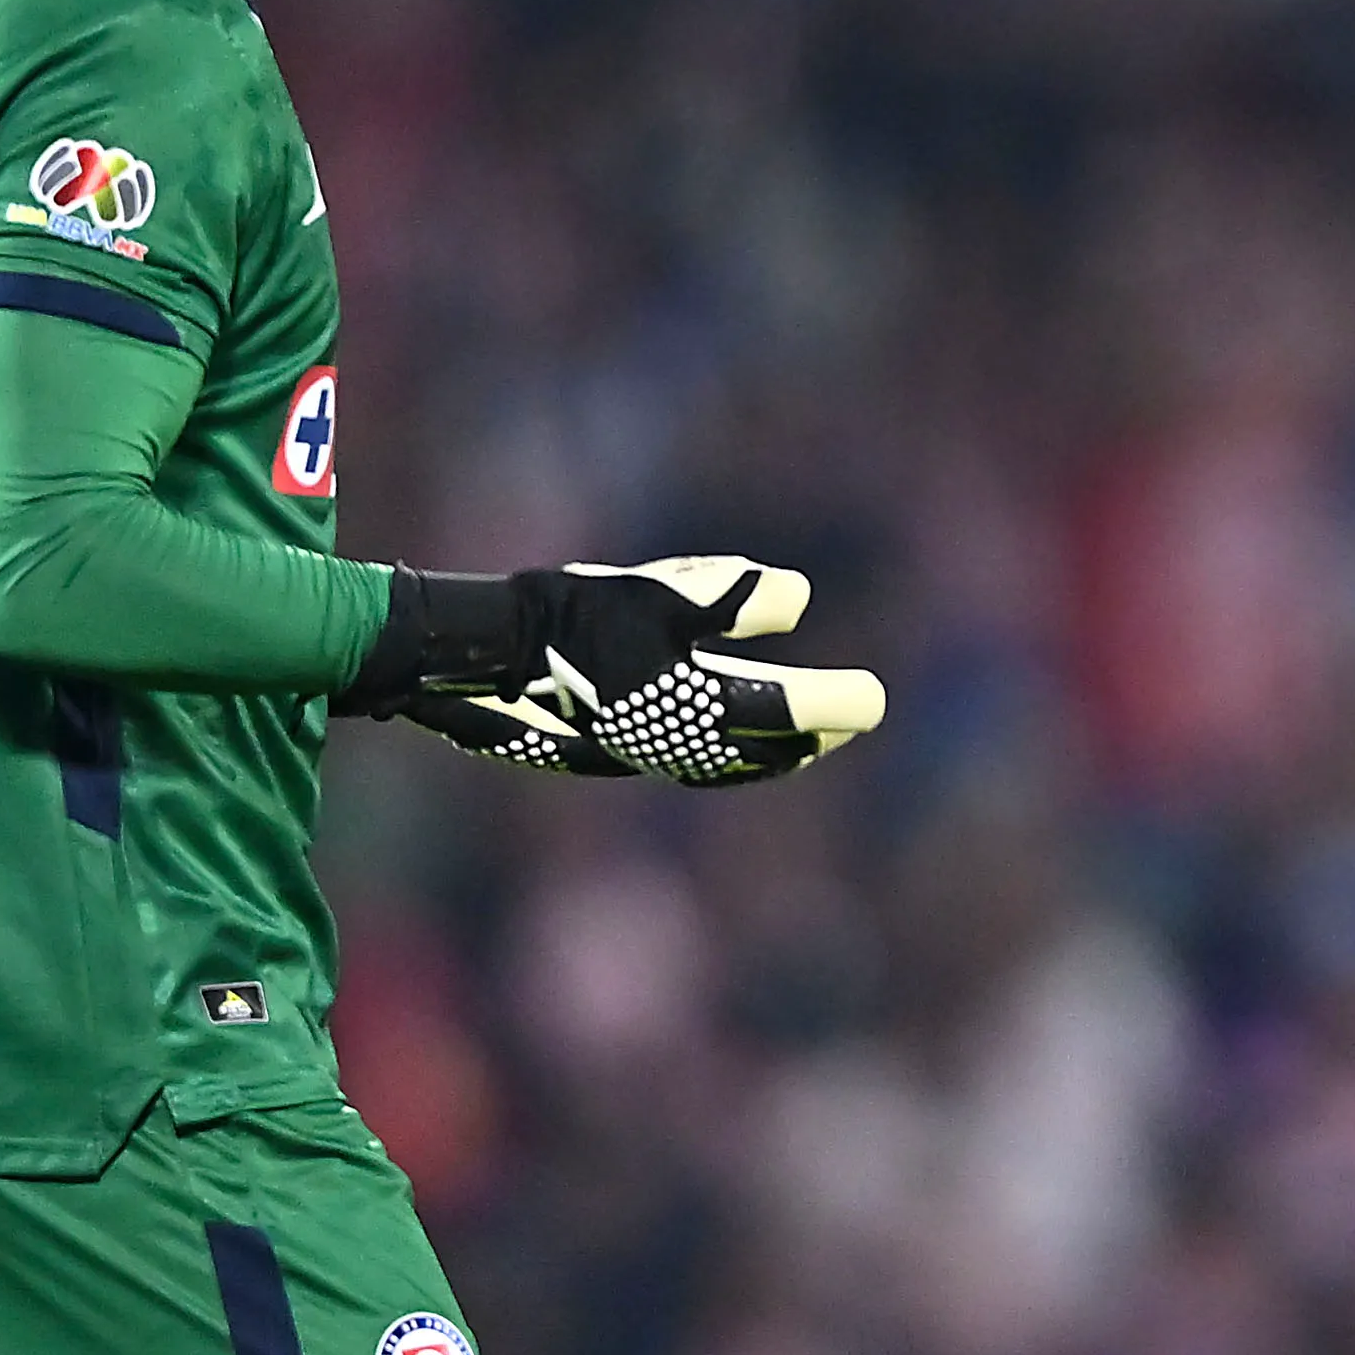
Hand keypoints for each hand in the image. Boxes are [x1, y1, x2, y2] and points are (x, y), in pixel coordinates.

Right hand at [346, 556, 884, 785]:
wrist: (478, 655)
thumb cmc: (573, 614)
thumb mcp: (664, 590)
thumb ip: (736, 595)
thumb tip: (801, 600)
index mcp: (696, 706)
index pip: (787, 711)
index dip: (836, 704)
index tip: (875, 701)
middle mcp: (677, 744)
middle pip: (765, 750)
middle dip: (812, 734)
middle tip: (853, 717)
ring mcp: (641, 756)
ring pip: (727, 764)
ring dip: (772, 751)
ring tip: (805, 740)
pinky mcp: (609, 755)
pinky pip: (687, 763)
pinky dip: (724, 757)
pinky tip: (725, 746)